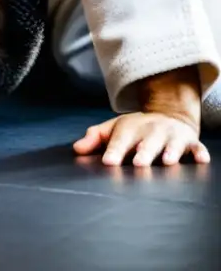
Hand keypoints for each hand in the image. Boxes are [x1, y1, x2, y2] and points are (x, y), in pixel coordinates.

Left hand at [73, 112, 209, 165]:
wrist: (167, 115)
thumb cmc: (135, 129)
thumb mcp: (113, 129)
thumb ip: (94, 139)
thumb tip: (76, 149)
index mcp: (130, 129)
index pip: (119, 142)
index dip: (114, 151)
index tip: (108, 162)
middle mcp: (151, 131)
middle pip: (147, 143)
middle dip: (143, 152)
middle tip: (138, 163)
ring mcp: (172, 136)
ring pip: (172, 144)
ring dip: (170, 152)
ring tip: (167, 161)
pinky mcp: (191, 142)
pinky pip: (197, 147)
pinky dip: (199, 153)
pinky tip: (201, 160)